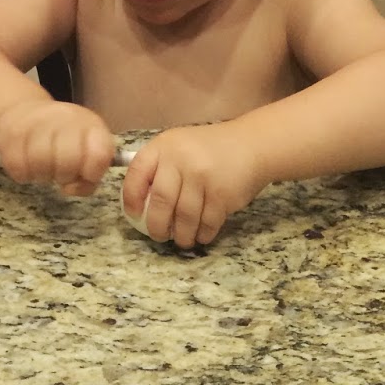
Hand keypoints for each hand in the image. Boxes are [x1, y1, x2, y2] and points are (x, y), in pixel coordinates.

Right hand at [0, 100, 114, 197]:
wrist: (25, 113)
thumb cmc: (63, 143)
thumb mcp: (86, 156)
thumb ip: (89, 178)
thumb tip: (70, 188)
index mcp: (91, 125)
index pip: (99, 154)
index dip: (92, 173)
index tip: (85, 175)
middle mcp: (66, 118)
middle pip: (68, 162)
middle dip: (64, 175)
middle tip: (59, 172)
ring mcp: (37, 122)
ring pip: (40, 163)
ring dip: (42, 175)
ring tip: (43, 168)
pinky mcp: (12, 131)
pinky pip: (18, 167)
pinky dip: (23, 174)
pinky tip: (28, 164)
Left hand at [121, 124, 263, 248]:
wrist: (252, 144)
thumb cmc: (211, 150)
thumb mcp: (180, 147)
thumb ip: (161, 168)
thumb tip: (142, 204)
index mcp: (164, 146)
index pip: (137, 174)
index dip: (132, 198)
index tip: (134, 215)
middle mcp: (181, 159)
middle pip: (161, 202)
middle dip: (157, 226)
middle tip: (160, 236)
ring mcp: (202, 176)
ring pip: (184, 217)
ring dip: (182, 235)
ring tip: (183, 240)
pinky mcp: (222, 194)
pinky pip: (207, 222)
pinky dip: (203, 233)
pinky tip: (202, 235)